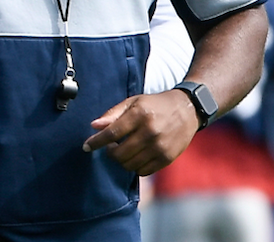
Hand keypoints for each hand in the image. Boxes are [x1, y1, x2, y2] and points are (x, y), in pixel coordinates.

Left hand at [82, 90, 199, 175]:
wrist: (187, 110)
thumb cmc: (155, 105)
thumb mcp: (133, 102)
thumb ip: (113, 114)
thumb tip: (94, 126)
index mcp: (140, 115)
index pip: (112, 133)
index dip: (96, 142)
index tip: (86, 146)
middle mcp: (150, 132)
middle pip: (120, 153)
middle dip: (110, 152)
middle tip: (110, 146)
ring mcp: (160, 147)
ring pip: (130, 164)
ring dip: (121, 160)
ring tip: (123, 150)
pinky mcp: (167, 158)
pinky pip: (144, 171)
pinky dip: (135, 166)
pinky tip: (135, 156)